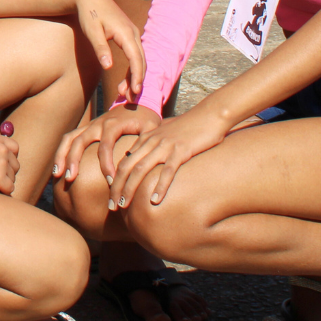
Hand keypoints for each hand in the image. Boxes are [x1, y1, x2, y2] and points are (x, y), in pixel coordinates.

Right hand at [0, 131, 18, 193]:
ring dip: (4, 182)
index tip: (0, 164)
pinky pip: (10, 188)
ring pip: (12, 178)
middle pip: (15, 166)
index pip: (15, 149)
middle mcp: (3, 150)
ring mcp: (3, 164)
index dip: (9, 158)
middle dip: (7, 172)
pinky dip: (3, 191)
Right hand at [53, 104, 158, 188]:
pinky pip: (70, 138)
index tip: (111, 181)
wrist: (138, 101)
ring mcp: (90, 125)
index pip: (105, 146)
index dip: (106, 165)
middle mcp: (98, 123)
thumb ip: (146, 143)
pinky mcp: (87, 129)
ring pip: (69, 138)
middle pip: (80, 141)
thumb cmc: (147, 118)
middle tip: (70, 179)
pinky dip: (62, 151)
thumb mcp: (151, 128)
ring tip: (57, 175)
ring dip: (62, 155)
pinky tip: (59, 168)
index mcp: (113, 124)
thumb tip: (139, 165)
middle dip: (73, 160)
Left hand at [71, 0, 145, 103]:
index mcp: (126, 33)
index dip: (137, 76)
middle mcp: (133, 33)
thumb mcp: (91, 31)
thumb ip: (100, 48)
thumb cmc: (88, 13)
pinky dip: (132, 69)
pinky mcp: (128, 36)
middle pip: (141, 61)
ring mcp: (132, 34)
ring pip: (139, 59)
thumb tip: (108, 67)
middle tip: (129, 99)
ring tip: (125, 94)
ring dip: (135, 77)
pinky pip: (135, 55)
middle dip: (137, 81)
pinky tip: (125, 80)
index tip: (135, 92)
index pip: (136, 59)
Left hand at [107, 110, 229, 210]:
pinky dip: (160, 186)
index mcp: (146, 138)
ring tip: (125, 205)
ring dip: (131, 188)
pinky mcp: (181, 151)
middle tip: (112, 206)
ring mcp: (165, 146)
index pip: (124, 161)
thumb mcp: (166, 132)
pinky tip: (154, 200)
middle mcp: (151, 141)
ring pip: (141, 169)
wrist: (209, 114)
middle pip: (127, 166)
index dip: (115, 179)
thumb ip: (155, 142)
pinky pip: (167, 171)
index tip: (111, 196)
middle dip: (117, 187)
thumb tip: (147, 156)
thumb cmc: (189, 126)